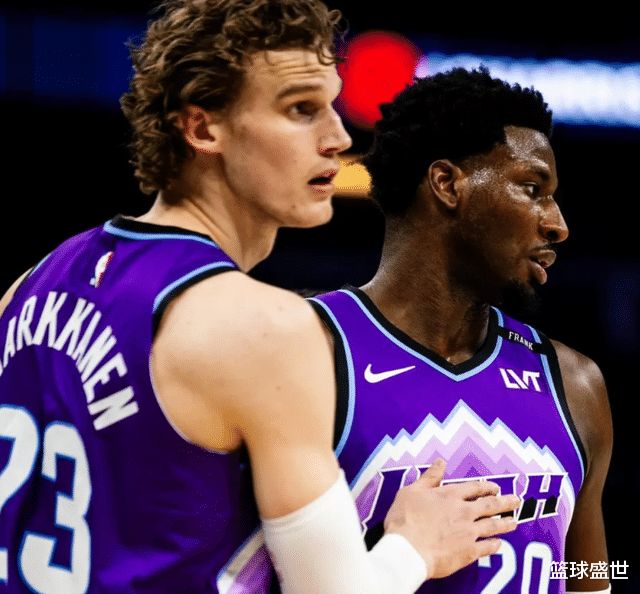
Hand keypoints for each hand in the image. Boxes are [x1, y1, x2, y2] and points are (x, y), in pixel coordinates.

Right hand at [383, 459, 518, 579]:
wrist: (408, 549)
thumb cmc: (405, 519)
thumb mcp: (412, 490)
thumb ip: (430, 477)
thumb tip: (440, 462)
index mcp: (450, 495)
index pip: (473, 488)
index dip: (486, 487)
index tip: (495, 488)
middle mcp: (463, 512)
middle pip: (489, 506)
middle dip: (504, 502)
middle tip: (516, 501)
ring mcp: (468, 532)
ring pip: (492, 526)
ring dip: (504, 523)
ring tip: (514, 522)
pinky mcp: (468, 552)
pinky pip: (486, 548)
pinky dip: (494, 545)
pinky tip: (499, 544)